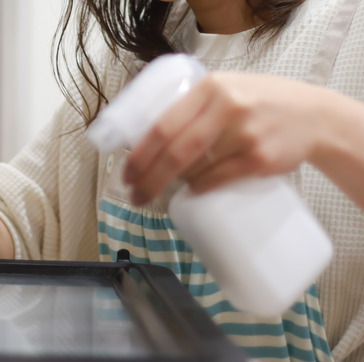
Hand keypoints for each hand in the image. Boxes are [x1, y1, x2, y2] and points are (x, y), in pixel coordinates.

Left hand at [123, 72, 333, 204]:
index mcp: (210, 87)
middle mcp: (227, 107)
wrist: (314, 116)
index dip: (139, 155)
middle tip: (135, 196)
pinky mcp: (261, 158)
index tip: (125, 174)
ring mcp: (246, 134)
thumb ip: (192, 106)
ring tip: (159, 193)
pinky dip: (200, 188)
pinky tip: (192, 192)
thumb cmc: (260, 103)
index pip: (163, 125)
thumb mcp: (226, 89)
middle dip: (148, 179)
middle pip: (174, 151)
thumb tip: (146, 138)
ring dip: (172, 185)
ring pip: (195, 168)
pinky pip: (218, 179)